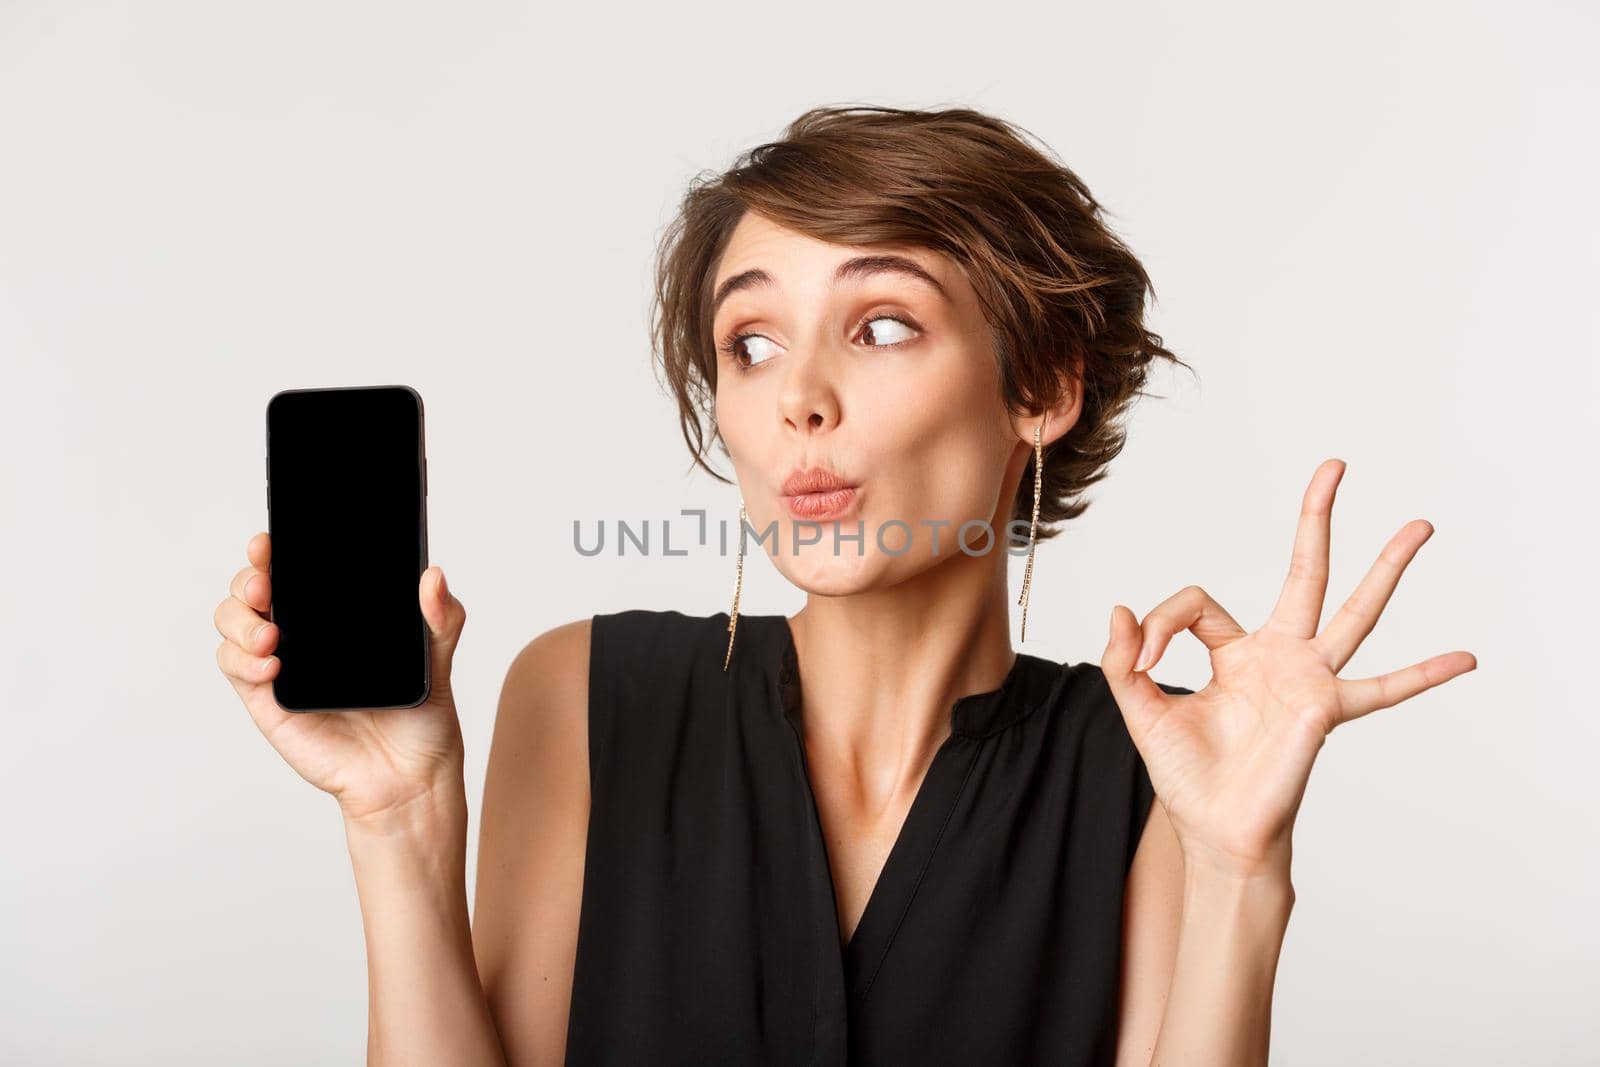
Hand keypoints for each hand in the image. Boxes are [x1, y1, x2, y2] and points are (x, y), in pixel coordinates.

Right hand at [213, 531, 468, 826]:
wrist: (409, 775)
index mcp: (334, 614)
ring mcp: (279, 665)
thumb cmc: (419, 714)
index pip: (294, 568)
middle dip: (248, 579)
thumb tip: (434, 574)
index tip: (270, 541)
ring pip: (232, 624)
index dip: (273, 550)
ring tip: (270, 637)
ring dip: (239, 620)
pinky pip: (235, 669)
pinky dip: (242, 661)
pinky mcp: (267, 699)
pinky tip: (271, 667)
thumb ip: (440, 616)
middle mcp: (301, 633)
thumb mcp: (437, 657)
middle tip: (266, 585)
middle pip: (250, 589)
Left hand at [1100, 459, 1475, 877]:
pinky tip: (1466, 658)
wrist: (1211, 829)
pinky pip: (1382, 690)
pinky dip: (1423, 675)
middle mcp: (1279, 656)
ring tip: (1420, 526)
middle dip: (1317, 520)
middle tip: (1335, 465)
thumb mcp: (1141, 712)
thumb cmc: (1186, 775)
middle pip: (1305, 574)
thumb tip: (1120, 610)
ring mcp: (1308, 681)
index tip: (1145, 656)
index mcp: (1234, 652)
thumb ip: (1125, 662)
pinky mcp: (1323, 711)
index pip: (1199, 604)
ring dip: (1386, 569)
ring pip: (1353, 613)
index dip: (1163, 623)